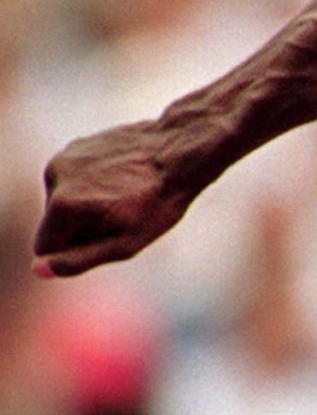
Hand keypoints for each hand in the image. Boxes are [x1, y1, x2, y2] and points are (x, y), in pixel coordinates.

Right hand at [33, 122, 193, 277]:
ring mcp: (64, 156)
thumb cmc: (158, 203)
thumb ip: (78, 260)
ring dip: (88, 205)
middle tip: (124, 217)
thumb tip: (38, 270)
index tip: (110, 238)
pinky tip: (124, 178)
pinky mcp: (77, 145)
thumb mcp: (124, 244)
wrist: (181, 152)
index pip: (44, 248)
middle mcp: (53, 176)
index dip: (76, 251)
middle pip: (55, 223)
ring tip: (126, 196)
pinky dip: (94, 183)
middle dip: (82, 228)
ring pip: (65, 199)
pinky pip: (76, 178)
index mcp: (61, 205)